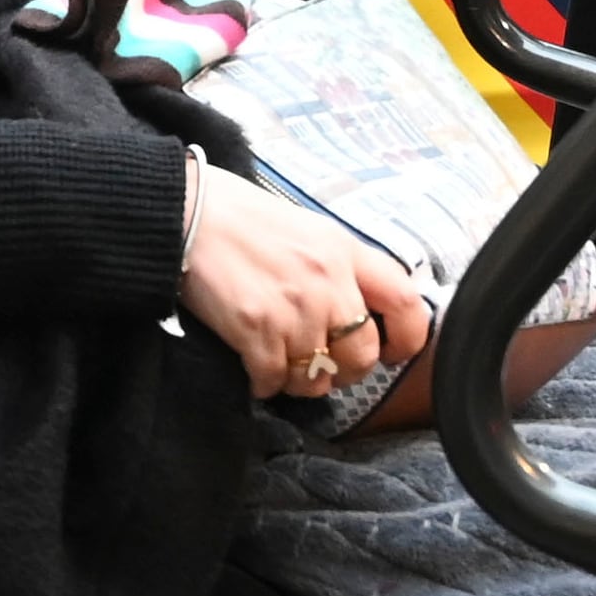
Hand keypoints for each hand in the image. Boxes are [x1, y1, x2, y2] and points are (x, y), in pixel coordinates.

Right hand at [181, 165, 430, 400]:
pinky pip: (274, 380)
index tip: (391, 353)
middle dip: (345, 371)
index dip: (408, 338)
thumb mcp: (309, 230)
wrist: (188, 211)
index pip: (405, 302)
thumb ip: (339, 268)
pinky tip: (254, 370)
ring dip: (301, 381)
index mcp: (345, 252)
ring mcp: (294, 308)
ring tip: (283, 367)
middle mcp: (327, 282)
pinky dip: (265, 384)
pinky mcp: (256, 328)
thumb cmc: (242, 219)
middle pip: (362, 354)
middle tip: (323, 366)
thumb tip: (357, 312)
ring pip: (317, 376)